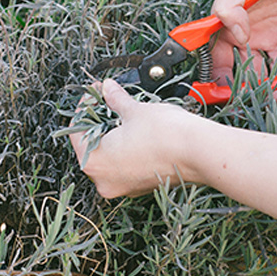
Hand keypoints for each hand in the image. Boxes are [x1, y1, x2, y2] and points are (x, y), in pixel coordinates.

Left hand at [69, 80, 204, 197]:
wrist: (200, 152)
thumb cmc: (166, 133)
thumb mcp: (133, 110)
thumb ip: (114, 99)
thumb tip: (107, 88)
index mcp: (94, 162)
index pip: (76, 131)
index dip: (85, 106)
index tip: (96, 91)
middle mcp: (103, 180)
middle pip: (90, 145)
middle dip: (98, 120)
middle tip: (107, 98)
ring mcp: (122, 187)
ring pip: (108, 156)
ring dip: (112, 134)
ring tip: (123, 113)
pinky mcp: (140, 187)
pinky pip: (124, 165)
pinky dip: (126, 149)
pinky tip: (135, 131)